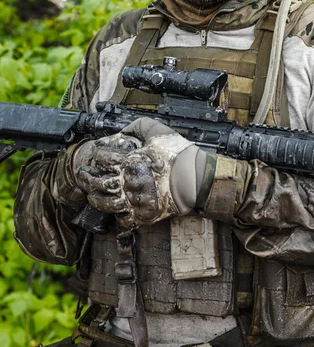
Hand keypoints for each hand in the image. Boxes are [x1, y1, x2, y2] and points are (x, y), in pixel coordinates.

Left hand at [72, 118, 206, 227]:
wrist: (196, 179)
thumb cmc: (178, 155)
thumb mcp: (158, 130)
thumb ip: (138, 126)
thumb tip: (123, 130)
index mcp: (130, 161)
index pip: (102, 158)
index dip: (96, 154)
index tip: (95, 153)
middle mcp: (128, 181)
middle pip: (97, 182)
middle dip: (86, 178)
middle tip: (82, 175)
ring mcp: (134, 200)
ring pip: (105, 203)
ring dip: (95, 199)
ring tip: (92, 195)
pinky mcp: (143, 214)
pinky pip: (123, 220)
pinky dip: (117, 216)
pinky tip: (117, 210)